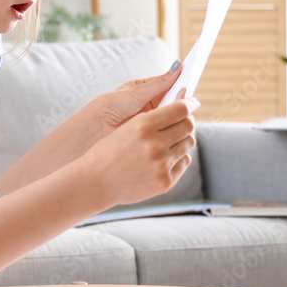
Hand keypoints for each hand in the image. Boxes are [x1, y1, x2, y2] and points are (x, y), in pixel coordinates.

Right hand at [82, 96, 198, 207]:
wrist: (94, 182)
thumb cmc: (107, 153)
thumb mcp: (126, 128)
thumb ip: (152, 120)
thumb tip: (181, 111)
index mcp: (143, 126)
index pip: (180, 109)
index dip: (190, 104)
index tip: (192, 103)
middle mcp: (155, 144)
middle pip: (188, 126)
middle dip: (187, 122)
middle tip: (182, 122)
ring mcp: (162, 165)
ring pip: (188, 144)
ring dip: (182, 140)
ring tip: (170, 142)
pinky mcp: (165, 181)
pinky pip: (183, 162)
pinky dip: (178, 158)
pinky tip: (164, 159)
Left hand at [90, 61, 185, 145]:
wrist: (95, 129)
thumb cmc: (111, 106)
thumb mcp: (136, 93)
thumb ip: (159, 83)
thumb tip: (178, 67)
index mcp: (145, 89)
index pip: (169, 83)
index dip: (181, 80)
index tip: (193, 74)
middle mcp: (150, 103)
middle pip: (174, 99)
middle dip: (181, 97)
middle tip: (189, 95)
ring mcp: (152, 118)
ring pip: (173, 114)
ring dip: (179, 112)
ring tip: (183, 108)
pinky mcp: (152, 132)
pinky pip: (168, 128)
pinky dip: (174, 126)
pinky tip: (178, 123)